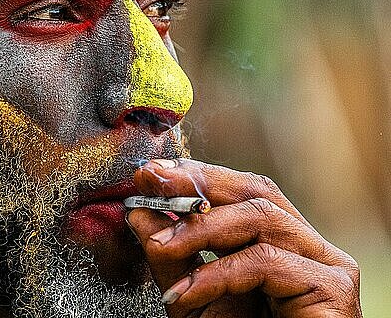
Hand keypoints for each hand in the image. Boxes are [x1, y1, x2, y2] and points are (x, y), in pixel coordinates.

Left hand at [126, 158, 361, 317]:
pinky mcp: (331, 288)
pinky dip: (218, 274)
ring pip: (260, 217)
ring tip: (160, 244)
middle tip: (152, 182)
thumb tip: (139, 214)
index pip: (240, 192)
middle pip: (256, 191)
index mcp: (278, 241)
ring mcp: (325, 263)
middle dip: (198, 184)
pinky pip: (266, 262)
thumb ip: (171, 257)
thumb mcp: (193, 297)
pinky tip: (186, 293)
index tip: (150, 174)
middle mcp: (306, 245)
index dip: (196, 177)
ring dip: (201, 227)